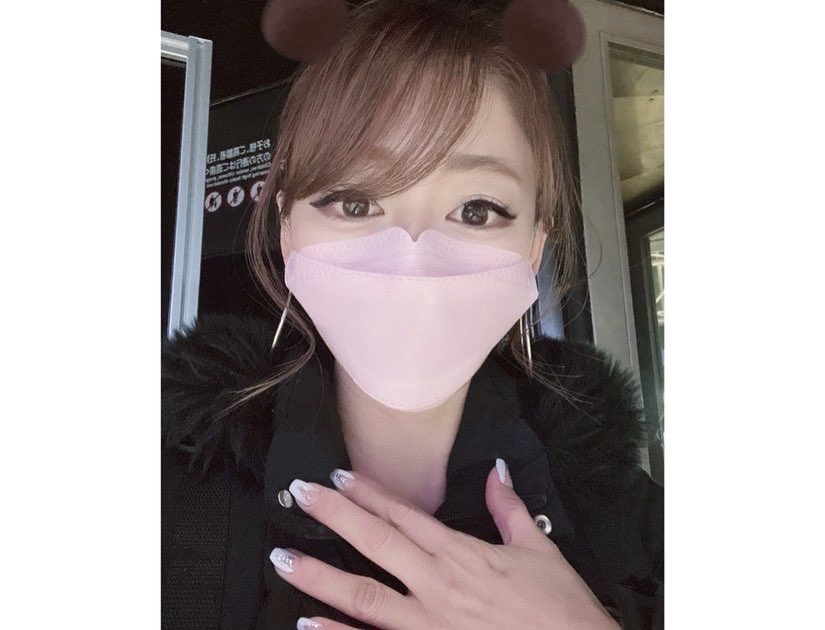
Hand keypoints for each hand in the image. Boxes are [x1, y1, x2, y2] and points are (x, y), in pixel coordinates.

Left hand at [270, 459, 618, 629]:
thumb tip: (497, 470)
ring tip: (283, 559)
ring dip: (320, 576)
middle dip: (334, 516)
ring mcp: (428, 624)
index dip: (368, 494)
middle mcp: (438, 584)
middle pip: (376, 543)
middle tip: (299, 496)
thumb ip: (509, 509)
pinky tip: (308, 624)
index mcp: (462, 554)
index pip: (405, 515)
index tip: (337, 477)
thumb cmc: (560, 610)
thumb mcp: (539, 549)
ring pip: (363, 595)